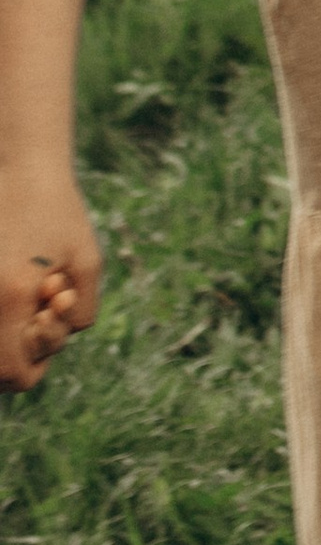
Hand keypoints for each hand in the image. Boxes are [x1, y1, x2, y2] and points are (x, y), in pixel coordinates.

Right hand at [1, 164, 100, 393]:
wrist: (18, 169)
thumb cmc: (57, 212)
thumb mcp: (87, 261)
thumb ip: (81, 313)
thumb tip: (59, 337)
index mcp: (8, 300)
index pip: (16, 375)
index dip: (40, 358)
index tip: (54, 311)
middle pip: (0, 368)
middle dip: (30, 340)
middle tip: (48, 289)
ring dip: (16, 326)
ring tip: (37, 279)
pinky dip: (4, 313)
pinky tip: (23, 279)